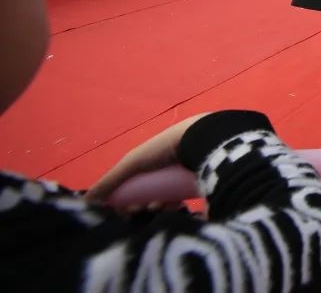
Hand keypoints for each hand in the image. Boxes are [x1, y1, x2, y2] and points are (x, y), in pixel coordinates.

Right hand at [86, 114, 210, 203]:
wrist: (201, 143)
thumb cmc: (161, 150)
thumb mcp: (131, 164)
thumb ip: (108, 182)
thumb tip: (84, 202)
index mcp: (144, 164)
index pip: (129, 191)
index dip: (124, 204)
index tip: (124, 212)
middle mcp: (159, 171)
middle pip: (145, 199)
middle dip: (140, 207)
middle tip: (143, 209)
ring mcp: (176, 179)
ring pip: (161, 203)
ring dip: (157, 209)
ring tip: (160, 206)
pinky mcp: (192, 186)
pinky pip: (178, 202)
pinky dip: (173, 207)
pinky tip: (175, 207)